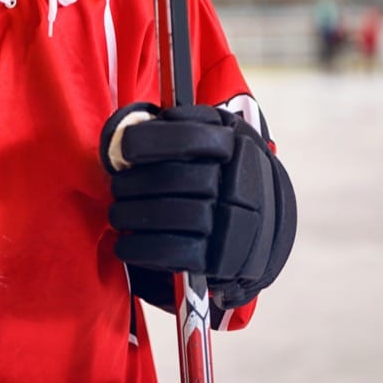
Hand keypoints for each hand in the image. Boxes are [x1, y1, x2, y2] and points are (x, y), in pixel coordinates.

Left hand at [99, 102, 295, 308]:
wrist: (266, 217)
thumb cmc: (225, 168)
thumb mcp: (216, 132)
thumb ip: (181, 123)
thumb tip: (129, 132)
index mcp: (235, 143)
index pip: (189, 137)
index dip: (151, 141)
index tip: (127, 147)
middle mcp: (239, 181)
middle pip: (172, 179)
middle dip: (132, 184)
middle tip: (117, 186)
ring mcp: (233, 222)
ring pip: (171, 215)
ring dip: (131, 215)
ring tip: (118, 213)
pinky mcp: (221, 258)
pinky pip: (174, 252)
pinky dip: (141, 248)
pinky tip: (125, 243)